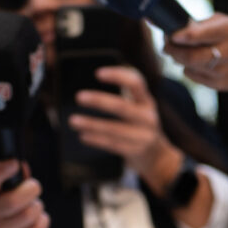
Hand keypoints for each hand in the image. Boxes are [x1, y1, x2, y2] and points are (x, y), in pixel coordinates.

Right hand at [0, 159, 49, 227]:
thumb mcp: (9, 185)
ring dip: (37, 206)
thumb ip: (17, 174)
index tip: (15, 163)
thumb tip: (23, 166)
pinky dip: (43, 219)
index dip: (2, 171)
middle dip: (30, 190)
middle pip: (13, 202)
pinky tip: (36, 218)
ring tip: (33, 205)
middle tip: (34, 186)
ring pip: (29, 214)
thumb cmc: (10, 199)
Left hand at [68, 66, 176, 180]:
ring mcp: (142, 136)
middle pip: (122, 107)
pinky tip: (82, 136)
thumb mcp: (137, 107)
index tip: (98, 73)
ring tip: (73, 120)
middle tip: (79, 97)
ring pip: (114, 129)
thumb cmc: (137, 124)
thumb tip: (88, 91)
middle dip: (99, 101)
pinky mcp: (134, 151)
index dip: (118, 76)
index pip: (136, 83)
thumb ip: (121, 97)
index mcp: (146, 101)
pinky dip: (96, 140)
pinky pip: (112, 144)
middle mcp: (148, 117)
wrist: (155, 155)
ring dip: (91, 124)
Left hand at [165, 14, 227, 92]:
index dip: (182, 36)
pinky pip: (194, 76)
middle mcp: (227, 52)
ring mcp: (223, 71)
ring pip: (189, 67)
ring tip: (176, 51)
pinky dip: (188, 68)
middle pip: (191, 56)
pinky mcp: (220, 85)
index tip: (172, 35)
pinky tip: (193, 61)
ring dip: (178, 58)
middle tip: (166, 44)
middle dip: (173, 50)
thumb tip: (179, 31)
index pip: (202, 35)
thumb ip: (204, 25)